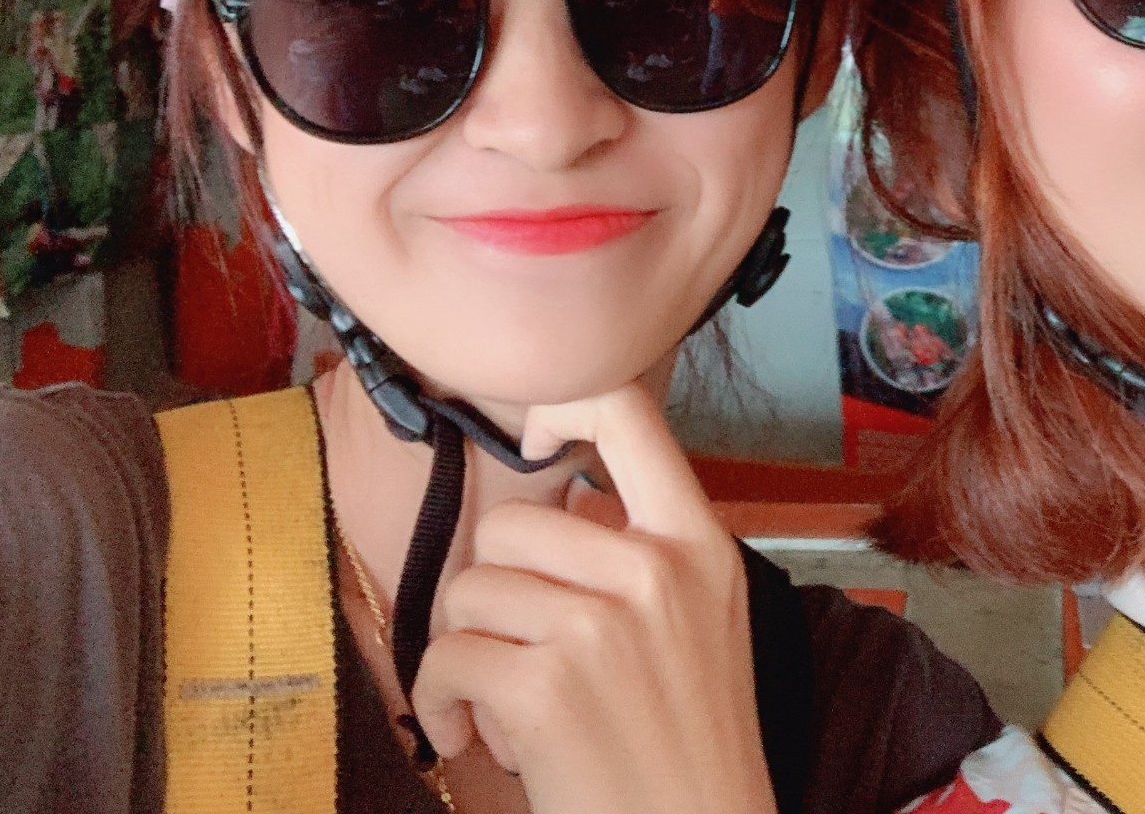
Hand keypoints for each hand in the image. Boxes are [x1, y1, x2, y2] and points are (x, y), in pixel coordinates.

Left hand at [409, 384, 774, 813]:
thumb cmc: (689, 742)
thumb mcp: (702, 621)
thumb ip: (645, 549)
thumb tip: (570, 495)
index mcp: (699, 545)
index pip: (628, 411)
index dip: (561, 402)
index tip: (536, 442)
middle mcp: (655, 572)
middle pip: (513, 521)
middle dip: (495, 588)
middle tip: (523, 648)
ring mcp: (600, 628)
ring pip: (471, 588)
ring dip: (466, 650)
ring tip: (502, 701)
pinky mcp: (544, 688)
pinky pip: (447, 657)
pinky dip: (442, 703)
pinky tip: (473, 736)